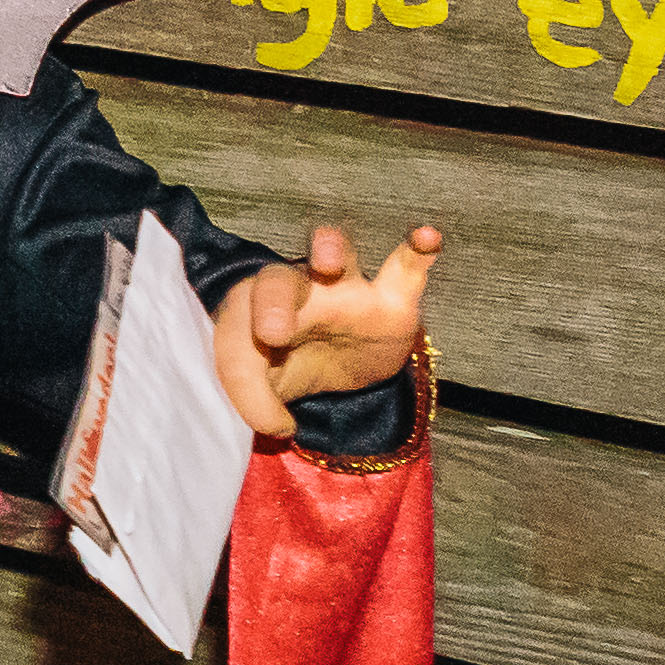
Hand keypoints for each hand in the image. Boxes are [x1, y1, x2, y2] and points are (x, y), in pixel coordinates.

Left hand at [213, 223, 442, 438]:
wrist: (335, 371)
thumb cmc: (286, 366)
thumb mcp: (265, 389)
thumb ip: (256, 402)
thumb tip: (280, 426)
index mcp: (254, 308)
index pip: (238, 324)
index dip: (238, 350)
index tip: (239, 386)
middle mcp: (297, 289)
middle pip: (279, 279)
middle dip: (274, 300)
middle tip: (273, 332)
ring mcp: (345, 289)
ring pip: (336, 253)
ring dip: (329, 249)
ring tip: (329, 260)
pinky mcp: (392, 300)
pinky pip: (406, 268)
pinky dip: (417, 251)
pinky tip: (427, 237)